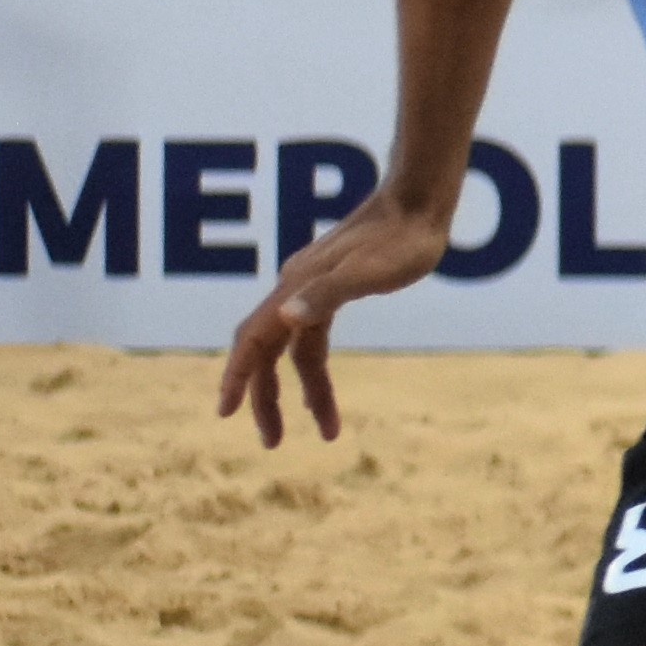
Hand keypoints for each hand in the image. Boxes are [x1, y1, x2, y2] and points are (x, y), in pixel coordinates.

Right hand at [215, 188, 462, 447]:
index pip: (254, 340)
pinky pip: (311, 338)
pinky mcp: (333, 288)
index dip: (237, 377)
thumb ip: (328, 293)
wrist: (420, 201)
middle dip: (267, 399)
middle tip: (273, 443)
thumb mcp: (371, 271)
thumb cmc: (403, 238)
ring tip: (326, 430)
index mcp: (295, 287)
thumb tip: (287, 317)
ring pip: (294, 350)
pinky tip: (323, 389)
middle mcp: (294, 288)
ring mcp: (311, 288)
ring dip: (302, 391)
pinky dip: (314, 368)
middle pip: (267, 352)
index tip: (225, 414)